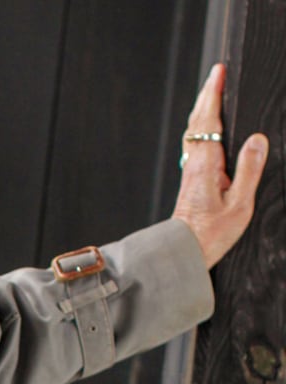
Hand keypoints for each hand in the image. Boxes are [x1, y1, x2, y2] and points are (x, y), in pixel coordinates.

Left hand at [173, 63, 268, 268]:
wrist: (182, 256)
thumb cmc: (210, 236)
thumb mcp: (239, 205)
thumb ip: (249, 171)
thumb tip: (257, 139)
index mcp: (206, 167)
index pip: (208, 122)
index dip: (213, 95)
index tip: (219, 72)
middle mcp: (194, 166)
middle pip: (197, 124)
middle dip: (206, 97)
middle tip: (216, 74)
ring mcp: (190, 174)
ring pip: (193, 135)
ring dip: (202, 111)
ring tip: (212, 93)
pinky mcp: (191, 182)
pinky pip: (195, 147)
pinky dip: (201, 129)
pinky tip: (206, 130)